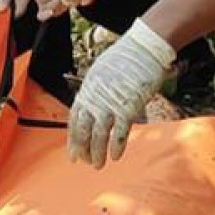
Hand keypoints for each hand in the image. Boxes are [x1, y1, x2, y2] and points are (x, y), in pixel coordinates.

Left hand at [69, 18, 175, 167]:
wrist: (142, 49)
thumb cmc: (124, 59)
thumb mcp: (100, 72)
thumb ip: (94, 91)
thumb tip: (91, 106)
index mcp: (88, 89)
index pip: (74, 118)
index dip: (72, 138)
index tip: (71, 153)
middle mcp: (95, 98)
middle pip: (83, 129)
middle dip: (82, 148)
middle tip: (83, 162)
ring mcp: (110, 103)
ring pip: (99, 134)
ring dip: (97, 152)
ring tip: (97, 165)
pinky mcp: (128, 106)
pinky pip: (119, 131)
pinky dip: (116, 145)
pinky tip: (115, 156)